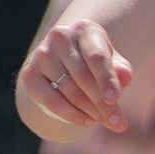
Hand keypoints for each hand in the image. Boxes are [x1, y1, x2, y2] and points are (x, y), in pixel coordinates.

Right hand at [22, 14, 132, 131]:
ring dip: (92, 112)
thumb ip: (121, 70)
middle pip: (83, 77)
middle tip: (119, 123)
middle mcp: (59, 37)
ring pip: (70, 92)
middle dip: (103, 105)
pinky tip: (87, 121)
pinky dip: (72, 115)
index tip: (114, 100)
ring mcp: (41, 55)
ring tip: (108, 122)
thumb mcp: (113, 64)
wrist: (64, 64)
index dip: (106, 80)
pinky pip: (52, 101)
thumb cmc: (96, 64)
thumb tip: (124, 77)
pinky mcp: (29, 74)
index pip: (96, 57)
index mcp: (84, 29)